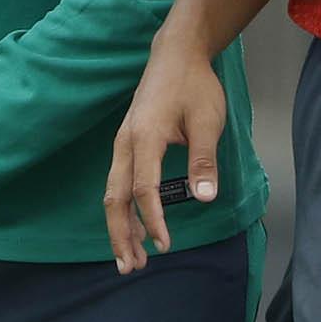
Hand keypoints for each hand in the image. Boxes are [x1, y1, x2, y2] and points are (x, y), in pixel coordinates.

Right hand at [105, 38, 226, 272]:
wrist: (176, 54)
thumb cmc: (194, 85)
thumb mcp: (207, 121)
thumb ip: (204, 161)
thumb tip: (204, 199)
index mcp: (144, 137)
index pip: (143, 189)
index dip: (152, 220)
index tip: (164, 245)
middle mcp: (125, 142)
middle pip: (115, 197)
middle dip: (120, 235)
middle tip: (131, 268)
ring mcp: (122, 143)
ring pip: (113, 192)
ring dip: (119, 227)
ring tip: (130, 258)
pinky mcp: (127, 143)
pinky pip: (119, 182)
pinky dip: (123, 208)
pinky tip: (133, 226)